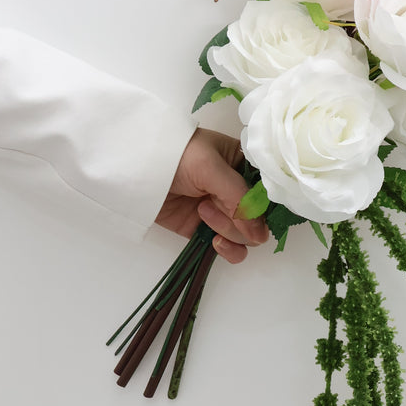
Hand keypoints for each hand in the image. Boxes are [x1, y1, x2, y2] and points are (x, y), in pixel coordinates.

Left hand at [155, 127, 268, 263]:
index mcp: (243, 165)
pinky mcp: (205, 231)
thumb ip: (239, 199)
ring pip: (247, 235)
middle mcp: (237, 189)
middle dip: (241, 218)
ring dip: (229, 230)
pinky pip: (230, 248)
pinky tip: (215, 242)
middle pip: (260, 217)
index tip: (256, 209)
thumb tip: (260, 235)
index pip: (270, 191)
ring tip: (202, 212)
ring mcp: (222, 211)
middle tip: (215, 206)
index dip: (268, 204)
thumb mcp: (211, 168)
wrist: (135, 170)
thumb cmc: (176, 156)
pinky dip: (228, 250)